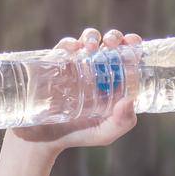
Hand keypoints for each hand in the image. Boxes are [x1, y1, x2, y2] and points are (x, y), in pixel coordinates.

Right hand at [7, 27, 141, 150]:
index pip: (126, 56)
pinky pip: (62, 47)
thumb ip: (121, 122)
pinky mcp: (53, 65)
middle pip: (108, 43)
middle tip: (113, 44)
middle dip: (114, 36)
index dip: (132, 44)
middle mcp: (94, 69)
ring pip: (86, 40)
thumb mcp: (103, 134)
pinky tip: (74, 48)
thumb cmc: (75, 135)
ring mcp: (74, 65)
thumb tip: (129, 100)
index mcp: (111, 81)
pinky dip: (69, 43)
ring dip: (92, 36)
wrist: (40, 139)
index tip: (134, 43)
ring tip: (92, 47)